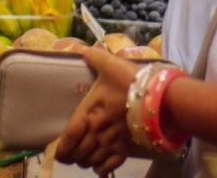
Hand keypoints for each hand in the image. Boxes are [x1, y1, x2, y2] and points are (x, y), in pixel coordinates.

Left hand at [55, 47, 137, 177]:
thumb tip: (83, 50)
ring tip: (82, 159)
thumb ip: (94, 57)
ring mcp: (113, 141)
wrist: (159, 97)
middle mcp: (98, 131)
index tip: (56, 151)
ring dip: (85, 162)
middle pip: (79, 152)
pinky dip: (102, 169)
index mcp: (90, 112)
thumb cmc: (131, 81)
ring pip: (93, 160)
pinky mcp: (128, 147)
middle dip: (71, 156)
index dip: (61, 147)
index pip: (69, 136)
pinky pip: (111, 165)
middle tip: (68, 155)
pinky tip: (98, 168)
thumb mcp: (110, 64)